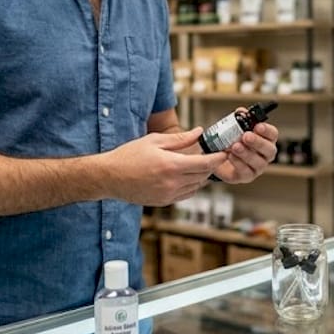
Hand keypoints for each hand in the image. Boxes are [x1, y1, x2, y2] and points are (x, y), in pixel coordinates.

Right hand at [104, 128, 224, 205]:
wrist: (109, 177)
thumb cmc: (129, 155)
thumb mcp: (154, 141)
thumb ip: (180, 139)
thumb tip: (199, 132)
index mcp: (171, 166)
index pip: (204, 164)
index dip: (218, 159)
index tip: (224, 153)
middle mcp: (172, 183)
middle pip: (203, 176)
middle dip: (210, 166)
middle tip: (213, 156)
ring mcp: (168, 195)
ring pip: (196, 187)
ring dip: (201, 176)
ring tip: (199, 164)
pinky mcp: (163, 202)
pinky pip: (185, 194)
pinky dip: (191, 186)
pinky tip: (186, 176)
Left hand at [211, 121, 278, 183]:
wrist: (215, 158)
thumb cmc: (229, 142)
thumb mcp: (232, 128)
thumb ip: (238, 119)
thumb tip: (241, 111)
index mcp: (265, 139)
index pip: (272, 134)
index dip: (267, 130)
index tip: (257, 126)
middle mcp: (265, 154)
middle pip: (270, 149)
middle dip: (258, 142)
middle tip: (246, 136)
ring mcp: (257, 167)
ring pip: (259, 162)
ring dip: (247, 153)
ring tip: (235, 146)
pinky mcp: (247, 176)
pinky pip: (246, 172)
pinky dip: (238, 163)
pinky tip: (231, 156)